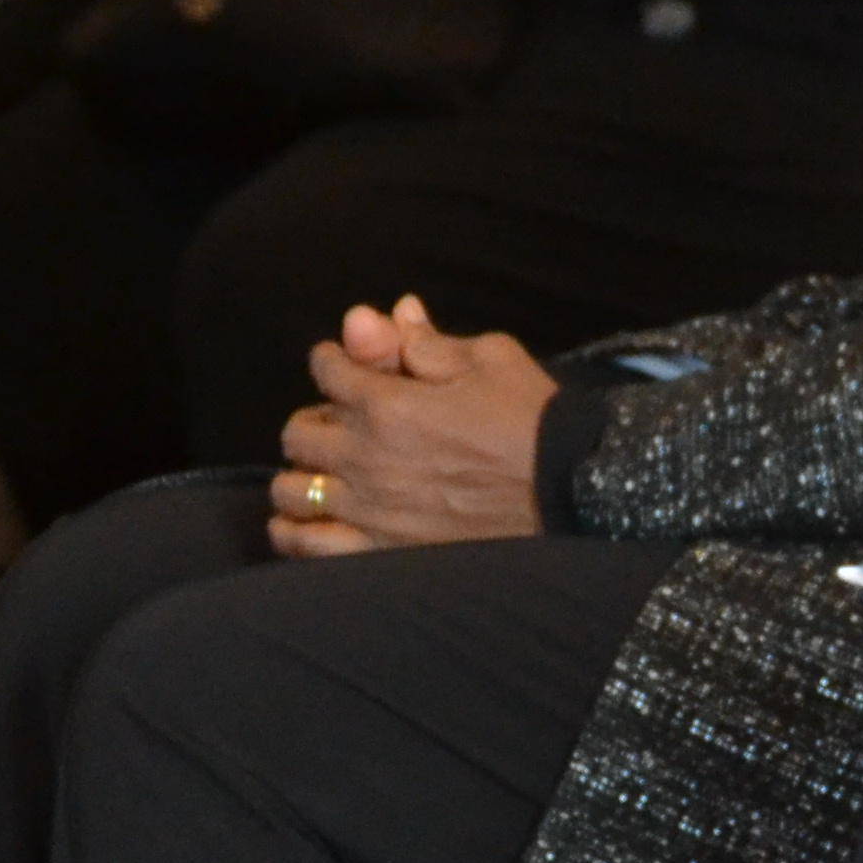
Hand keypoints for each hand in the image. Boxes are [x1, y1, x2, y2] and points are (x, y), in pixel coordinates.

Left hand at [269, 294, 555, 553]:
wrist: (571, 490)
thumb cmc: (532, 419)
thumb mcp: (489, 360)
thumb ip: (427, 341)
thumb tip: (392, 310)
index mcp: (388, 404)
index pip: (328, 370)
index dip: (332, 360)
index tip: (343, 365)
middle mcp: (366, 457)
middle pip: (298, 433)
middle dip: (315, 419)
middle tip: (340, 423)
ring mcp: (368, 510)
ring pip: (291, 491)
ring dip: (300, 476)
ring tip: (324, 474)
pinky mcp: (379, 552)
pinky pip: (305, 546)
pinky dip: (294, 532)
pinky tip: (305, 522)